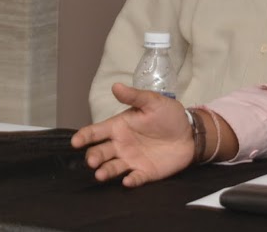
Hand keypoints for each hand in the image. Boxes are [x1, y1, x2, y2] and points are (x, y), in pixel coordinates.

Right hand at [70, 83, 193, 186]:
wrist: (191, 133)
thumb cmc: (169, 116)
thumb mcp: (153, 102)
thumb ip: (134, 96)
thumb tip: (116, 86)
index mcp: (120, 127)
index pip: (96, 132)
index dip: (84, 136)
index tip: (76, 141)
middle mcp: (121, 145)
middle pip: (99, 152)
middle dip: (93, 157)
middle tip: (92, 160)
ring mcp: (131, 160)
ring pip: (112, 167)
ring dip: (105, 171)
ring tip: (101, 174)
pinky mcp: (144, 172)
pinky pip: (134, 178)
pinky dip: (130, 180)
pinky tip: (128, 180)